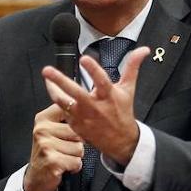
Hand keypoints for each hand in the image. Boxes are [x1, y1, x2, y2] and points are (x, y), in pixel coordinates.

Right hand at [22, 103, 83, 190]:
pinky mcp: (52, 160)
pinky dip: (74, 167)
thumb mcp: (52, 130)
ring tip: (63, 157)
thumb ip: (66, 117)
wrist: (36, 177)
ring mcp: (46, 145)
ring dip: (75, 156)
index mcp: (43, 118)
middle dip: (77, 143)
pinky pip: (76, 161)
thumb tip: (88, 105)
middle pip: (78, 132)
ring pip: (79, 148)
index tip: (72, 130)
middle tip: (64, 149)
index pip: (70, 110)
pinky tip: (63, 166)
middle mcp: (42, 129)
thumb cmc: (49, 152)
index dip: (77, 122)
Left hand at [41, 45, 147, 166]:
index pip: (101, 80)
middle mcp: (94, 106)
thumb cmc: (123, 111)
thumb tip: (144, 49)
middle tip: (47, 70)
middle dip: (60, 80)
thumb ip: (132, 67)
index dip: (93, 69)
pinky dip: (58, 101)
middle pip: (75, 92)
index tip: (84, 58)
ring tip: (46, 79)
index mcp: (108, 96)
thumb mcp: (129, 89)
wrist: (120, 141)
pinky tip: (53, 91)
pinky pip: (63, 112)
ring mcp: (83, 117)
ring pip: (63, 103)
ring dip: (53, 91)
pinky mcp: (76, 125)